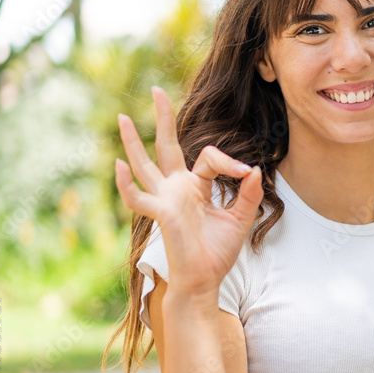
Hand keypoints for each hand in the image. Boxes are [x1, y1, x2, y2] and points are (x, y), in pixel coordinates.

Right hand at [115, 86, 262, 298]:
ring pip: (144, 164)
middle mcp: (176, 189)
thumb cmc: (217, 253)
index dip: (230, 162)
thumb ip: (249, 194)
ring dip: (132, 141)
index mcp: (195, 187)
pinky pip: (137, 197)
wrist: (205, 281)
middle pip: (166, 146)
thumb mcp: (240, 219)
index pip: (209, 159)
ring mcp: (165, 199)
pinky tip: (119, 165)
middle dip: (162, 119)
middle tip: (157, 90)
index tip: (247, 172)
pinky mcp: (160, 214)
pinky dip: (126, 183)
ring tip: (121, 116)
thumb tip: (254, 168)